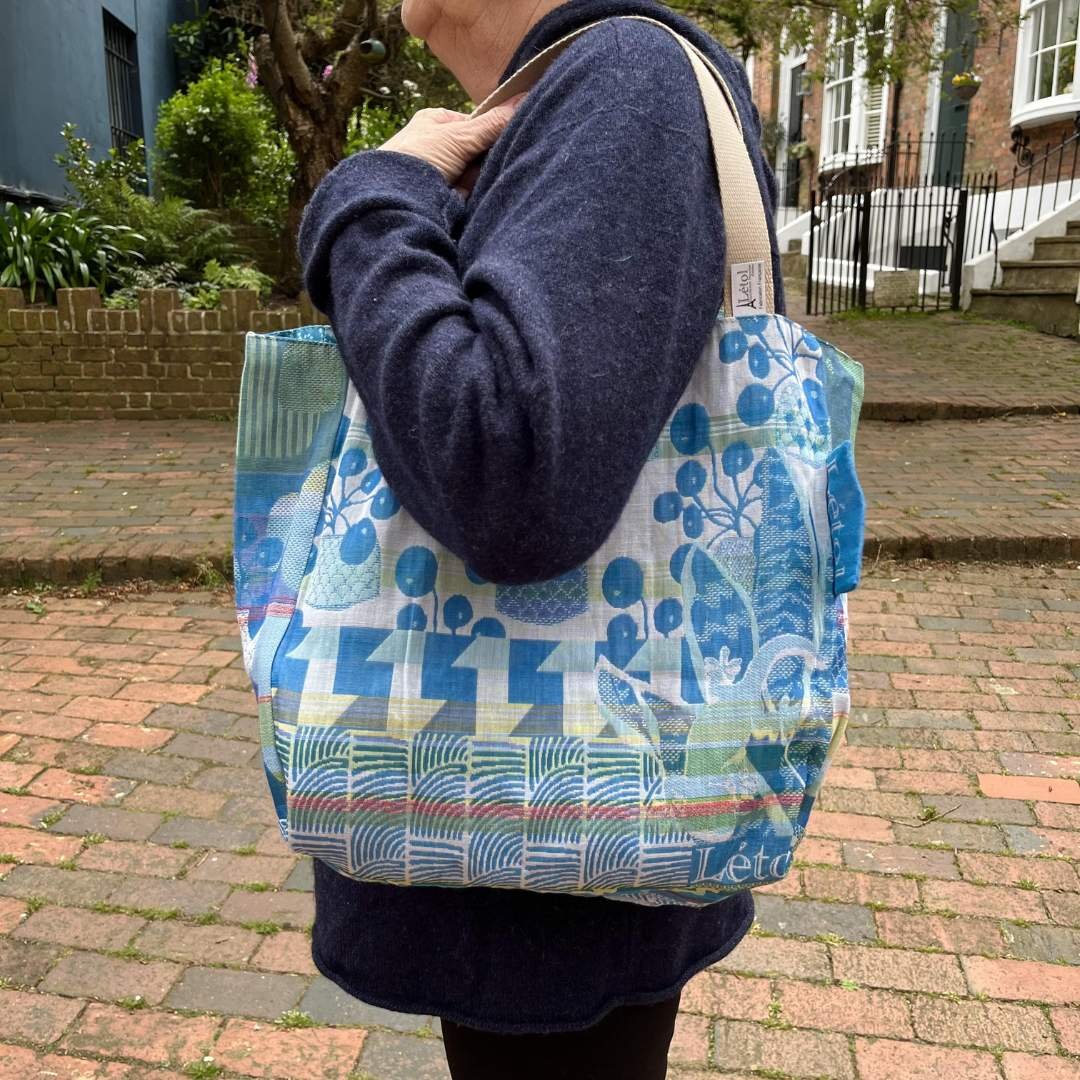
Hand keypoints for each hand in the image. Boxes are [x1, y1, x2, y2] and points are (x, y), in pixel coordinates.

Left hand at [377, 93, 526, 195]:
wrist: (396, 198)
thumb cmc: (419, 156)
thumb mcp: (459, 136)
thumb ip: (491, 124)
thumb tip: (523, 102)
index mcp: (436, 122)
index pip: (474, 123)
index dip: (490, 131)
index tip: (502, 137)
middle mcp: (438, 145)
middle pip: (477, 150)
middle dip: (484, 158)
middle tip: (488, 162)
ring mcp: (441, 172)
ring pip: (475, 173)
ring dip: (478, 178)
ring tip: (473, 181)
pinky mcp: (444, 196)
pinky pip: (469, 193)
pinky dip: (473, 194)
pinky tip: (472, 195)